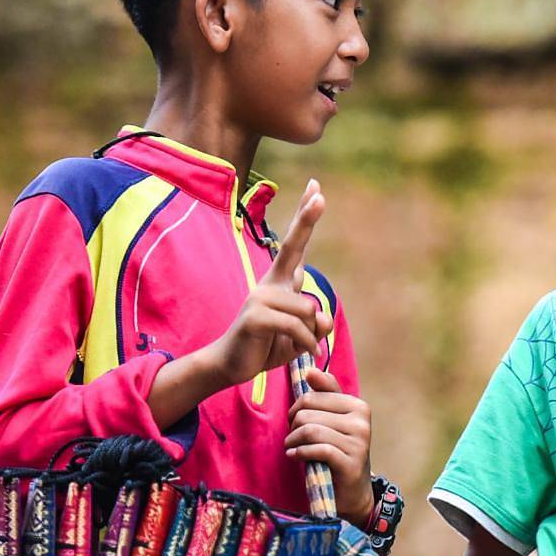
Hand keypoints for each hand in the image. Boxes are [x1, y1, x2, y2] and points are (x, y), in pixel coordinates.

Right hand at [200, 180, 332, 388]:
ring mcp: (260, 297)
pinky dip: (306, 344)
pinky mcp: (255, 316)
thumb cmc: (267, 346)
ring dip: (311, 335)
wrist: (232, 365)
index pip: (295, 245)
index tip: (316, 190)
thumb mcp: (301, 336)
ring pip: (308, 310)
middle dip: (306, 220)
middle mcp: (269, 284)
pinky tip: (304, 353)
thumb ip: (316, 325)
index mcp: (280, 283)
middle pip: (291, 247)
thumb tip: (323, 317)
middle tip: (320, 194)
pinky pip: (297, 327)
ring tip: (298, 346)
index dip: (305, 218)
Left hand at [287, 365, 373, 522]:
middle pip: (308, 413)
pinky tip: (296, 457)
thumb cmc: (337, 451)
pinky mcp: (351, 462)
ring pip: (310, 430)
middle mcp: (362, 421)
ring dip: (293, 441)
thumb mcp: (333, 421)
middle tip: (294, 439)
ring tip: (293, 448)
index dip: (296, 409)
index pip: (312, 396)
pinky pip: (317, 449)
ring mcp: (359, 442)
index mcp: (358, 406)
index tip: (295, 423)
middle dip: (294, 427)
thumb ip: (324, 394)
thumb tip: (310, 369)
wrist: (353, 491)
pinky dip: (300, 453)